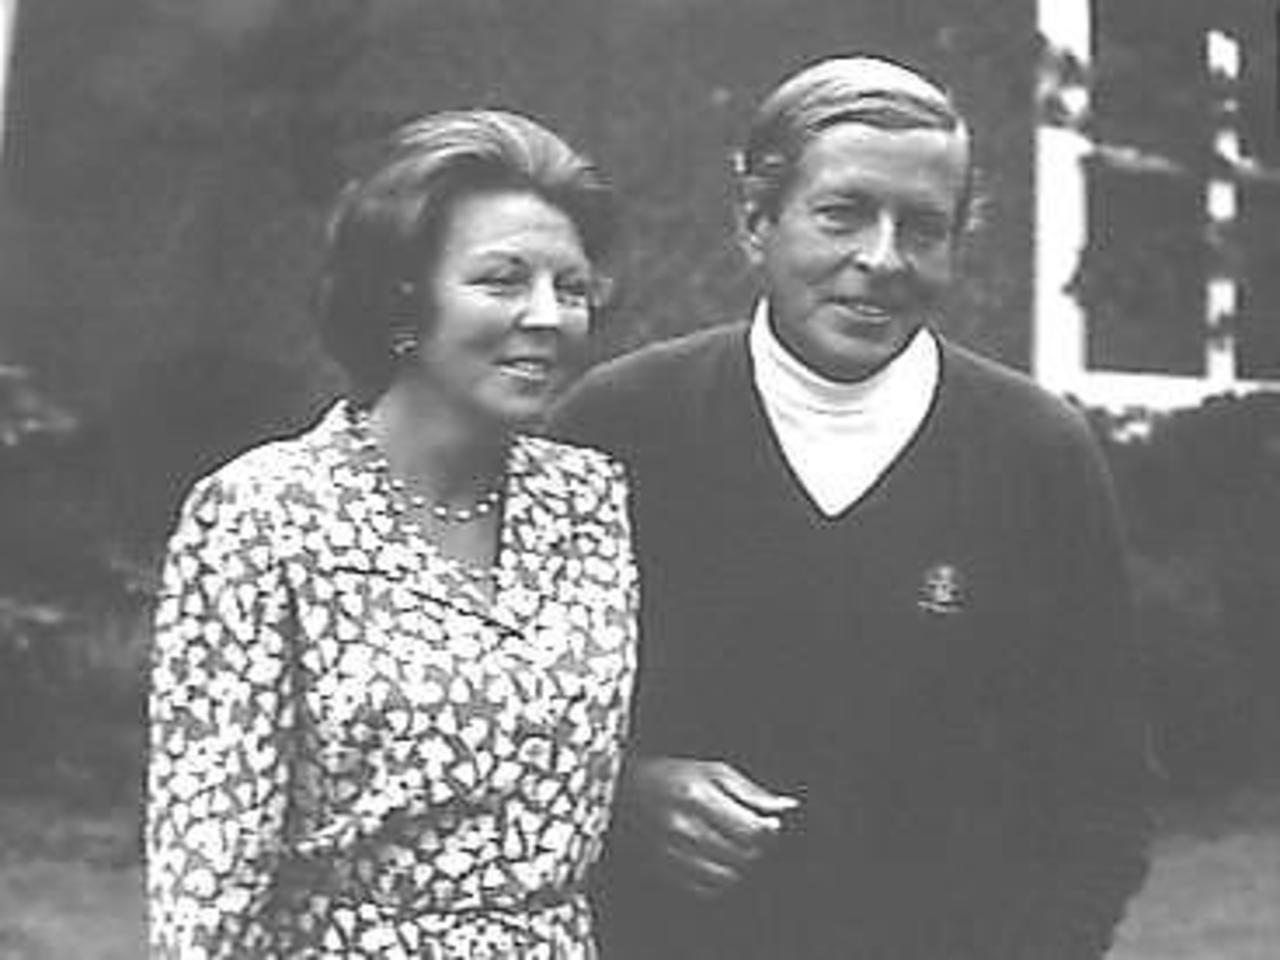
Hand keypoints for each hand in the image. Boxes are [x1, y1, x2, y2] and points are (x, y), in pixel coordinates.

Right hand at [616, 756, 799, 898]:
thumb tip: (786, 807)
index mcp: (699, 797)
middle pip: (743, 856)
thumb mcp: (711, 771)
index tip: (769, 825)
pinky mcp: (665, 870)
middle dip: (757, 849)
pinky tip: (718, 862)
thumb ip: (750, 791)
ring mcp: (673, 853)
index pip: (752, 831)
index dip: (769, 831)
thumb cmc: (670, 776)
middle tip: (753, 836)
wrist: (622, 791)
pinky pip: (706, 889)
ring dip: (741, 866)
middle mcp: (685, 828)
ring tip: (736, 849)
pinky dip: (720, 881)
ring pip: (728, 877)